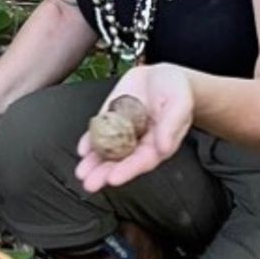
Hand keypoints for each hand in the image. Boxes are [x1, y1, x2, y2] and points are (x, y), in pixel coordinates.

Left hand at [75, 63, 193, 193]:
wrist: (164, 74)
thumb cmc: (177, 91)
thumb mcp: (179, 104)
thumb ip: (171, 125)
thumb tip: (163, 148)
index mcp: (158, 143)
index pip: (141, 162)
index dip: (127, 171)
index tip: (113, 179)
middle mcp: (139, 141)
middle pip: (120, 161)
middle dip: (104, 173)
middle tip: (89, 184)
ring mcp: (124, 129)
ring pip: (107, 150)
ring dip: (93, 162)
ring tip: (81, 173)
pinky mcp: (113, 116)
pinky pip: (100, 130)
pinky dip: (90, 140)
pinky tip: (82, 150)